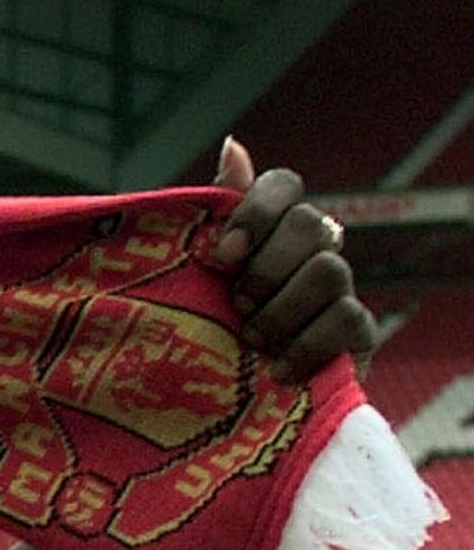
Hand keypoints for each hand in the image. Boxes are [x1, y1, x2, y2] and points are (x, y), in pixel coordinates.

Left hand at [205, 135, 377, 379]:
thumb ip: (210, 216)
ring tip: (251, 339)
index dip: (256, 210)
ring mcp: (340, 290)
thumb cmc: (205, 330)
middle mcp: (313, 250)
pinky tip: (276, 369)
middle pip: (311, 224)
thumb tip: (233, 143)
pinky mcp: (357, 333)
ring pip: (331, 270)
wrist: (232, 405)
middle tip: (234, 303)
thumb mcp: (193, 277)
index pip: (283, 184)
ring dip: (283, 307)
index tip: (220, 255)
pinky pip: (347, 320)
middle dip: (266, 267)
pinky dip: (306, 345)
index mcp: (271, 229)